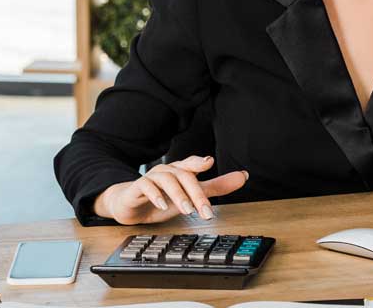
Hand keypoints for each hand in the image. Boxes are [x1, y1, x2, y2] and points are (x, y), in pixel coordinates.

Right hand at [93, 155, 248, 224]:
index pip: (191, 163)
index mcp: (180, 171)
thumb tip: (243, 176)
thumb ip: (216, 187)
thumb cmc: (161, 199)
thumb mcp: (191, 196)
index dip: (199, 162)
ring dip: (179, 195)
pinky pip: (146, 186)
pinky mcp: (137, 188)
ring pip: (167, 180)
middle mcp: (166, 171)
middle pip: (184, 176)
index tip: (209, 162)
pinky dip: (155, 195)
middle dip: (196, 193)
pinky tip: (163, 205)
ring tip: (188, 209)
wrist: (130, 206)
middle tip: (206, 211)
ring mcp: (151, 178)